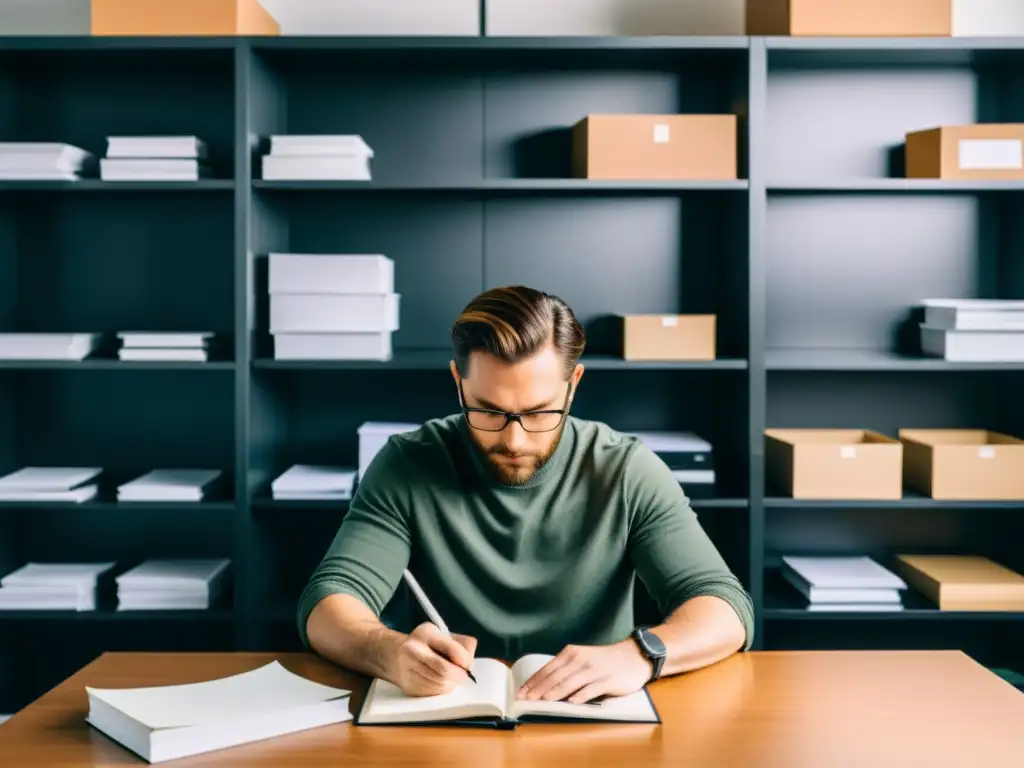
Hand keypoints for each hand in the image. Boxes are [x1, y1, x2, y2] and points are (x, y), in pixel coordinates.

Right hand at [390, 622, 477, 696]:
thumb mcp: (443, 635)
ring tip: (450, 677)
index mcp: (425, 634)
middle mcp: (413, 651)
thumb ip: (461, 643)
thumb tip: (469, 663)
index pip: (452, 648)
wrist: (397, 655)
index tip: (468, 664)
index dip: (465, 659)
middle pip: (445, 670)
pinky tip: (439, 682)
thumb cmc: (427, 645)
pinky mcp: (408, 686)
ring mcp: (407, 670)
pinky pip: (433, 693)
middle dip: (459, 676)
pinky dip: (441, 690)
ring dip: (451, 683)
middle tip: (464, 676)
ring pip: (440, 684)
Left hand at [516, 640, 652, 704]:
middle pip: (555, 677)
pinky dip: (581, 695)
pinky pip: (592, 689)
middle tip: (526, 700)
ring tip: (542, 701)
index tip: (520, 693)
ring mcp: (594, 670)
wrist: (633, 656)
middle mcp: (580, 659)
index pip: (547, 669)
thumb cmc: (604, 660)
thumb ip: (565, 670)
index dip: (533, 682)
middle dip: (539, 689)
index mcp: (571, 653)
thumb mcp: (582, 659)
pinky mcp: (608, 680)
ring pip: (570, 682)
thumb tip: (543, 686)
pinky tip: (572, 702)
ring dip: (555, 692)